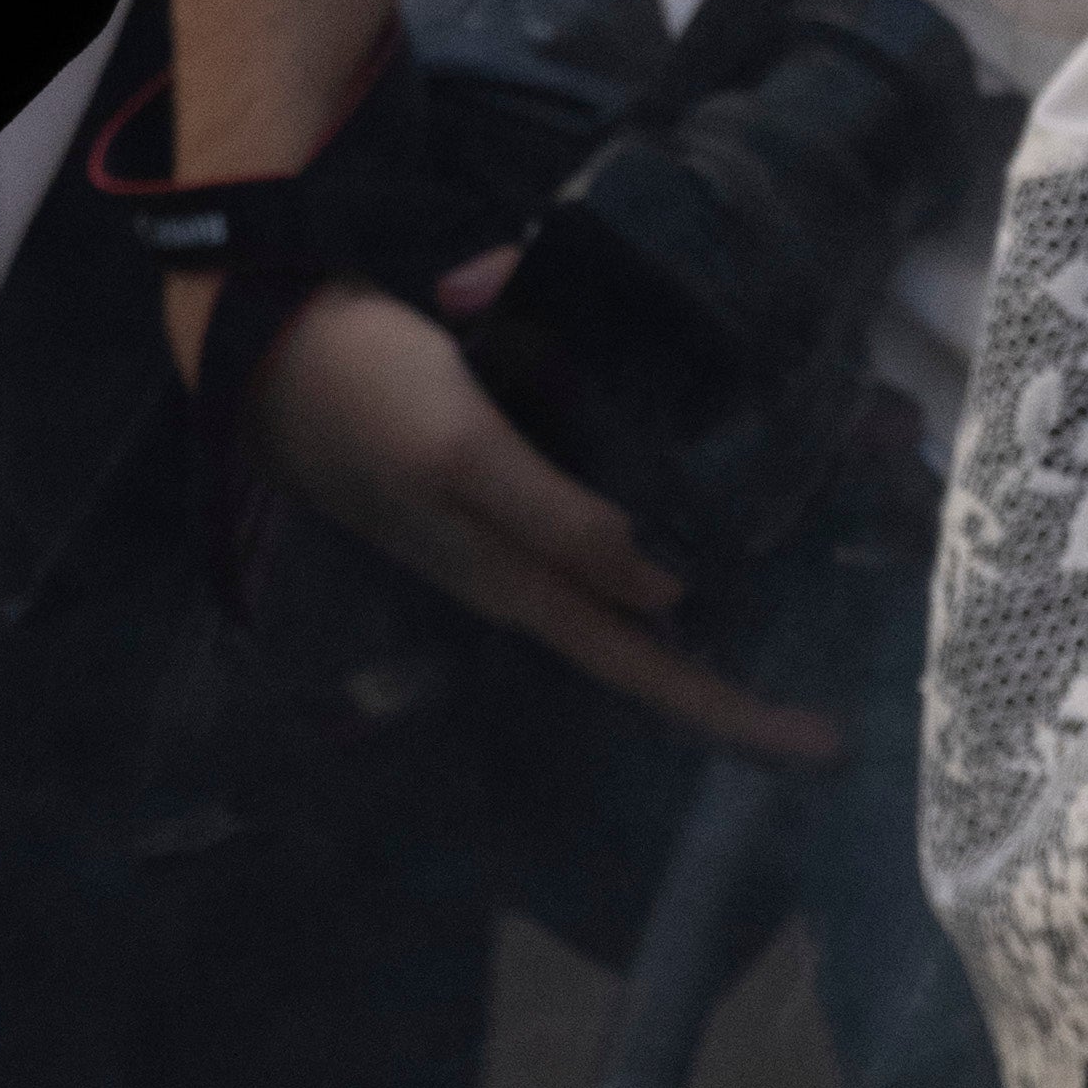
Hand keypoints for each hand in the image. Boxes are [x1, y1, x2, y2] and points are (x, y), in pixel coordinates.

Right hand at [238, 280, 838, 757]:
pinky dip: (641, 511)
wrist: (259, 342)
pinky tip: (676, 479)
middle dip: (727, 665)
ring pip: (617, 579)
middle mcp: (517, 571)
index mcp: (516, 582)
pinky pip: (584, 514)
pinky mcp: (486, 473)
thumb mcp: (464, 453)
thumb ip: (559, 523)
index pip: (644, 670)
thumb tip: (666, 595)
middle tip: (825, 673)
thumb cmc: (365, 393)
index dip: (733, 713)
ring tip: (779, 576)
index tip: (828, 745)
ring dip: (692, 585)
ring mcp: (498, 526)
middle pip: (640, 641)